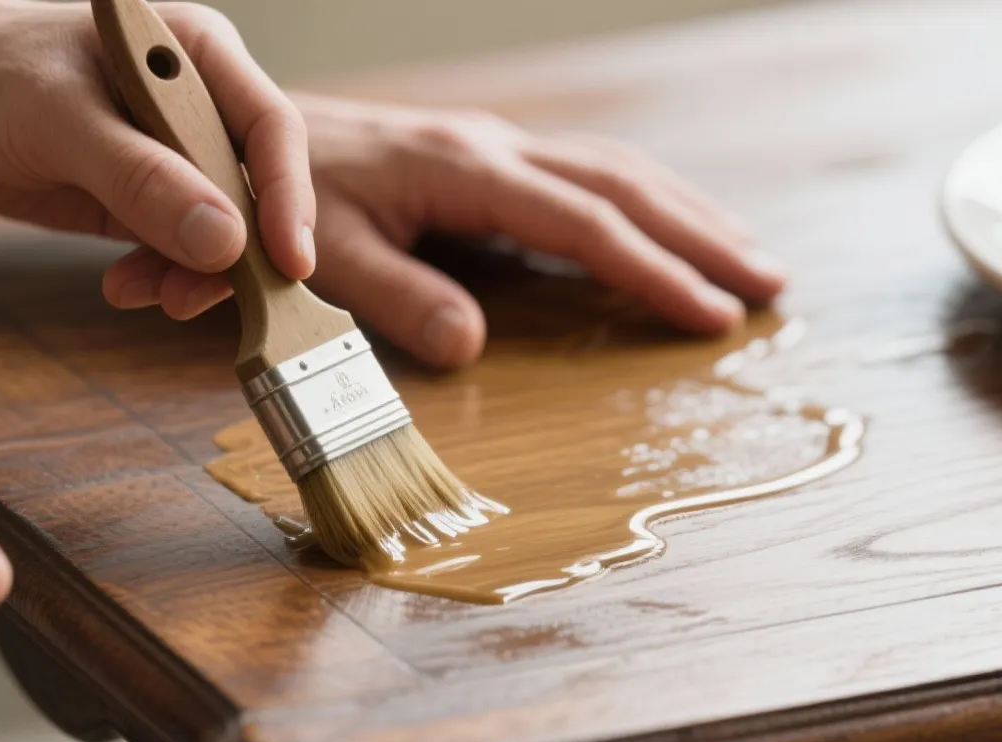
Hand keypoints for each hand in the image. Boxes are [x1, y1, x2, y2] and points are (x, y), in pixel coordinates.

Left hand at [0, 0, 315, 282]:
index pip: (268, 127)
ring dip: (196, 274)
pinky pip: (178, 249)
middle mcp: (199, 105)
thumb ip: (141, 179)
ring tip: (158, 301)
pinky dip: (162, 276)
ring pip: (220, 229)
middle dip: (240, 251)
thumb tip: (224, 242)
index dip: (285, 195)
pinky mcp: (147, 200)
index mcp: (195, 54)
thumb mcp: (61, 121)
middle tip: (205, 298)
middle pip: (255, 187)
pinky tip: (128, 289)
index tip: (289, 261)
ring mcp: (175, 156)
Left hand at [105, 94, 788, 366]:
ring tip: (751, 263)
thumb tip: (472, 347)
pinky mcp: (480, 160)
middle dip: (700, 235)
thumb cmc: (272, 201)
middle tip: (771, 286)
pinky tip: (667, 234)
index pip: (581, 220)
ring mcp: (489, 148)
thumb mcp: (321, 258)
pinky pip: (581, 178)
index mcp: (461, 168)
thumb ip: (392, 298)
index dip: (650, 268)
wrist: (230, 135)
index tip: (711, 314)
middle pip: (622, 185)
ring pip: (613, 172)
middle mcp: (489, 147)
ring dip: (686, 216)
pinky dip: (639, 207)